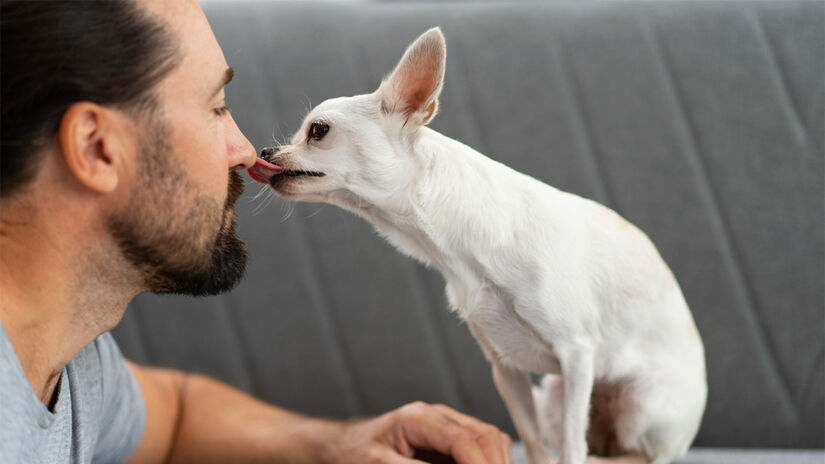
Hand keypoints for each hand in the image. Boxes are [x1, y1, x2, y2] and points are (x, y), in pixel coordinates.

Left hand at [327, 401, 511, 463]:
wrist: (346, 448)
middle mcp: (437, 415)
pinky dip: (488, 459)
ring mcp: (446, 424)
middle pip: (485, 435)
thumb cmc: (356, 456)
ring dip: (496, 460)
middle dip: (494, 463)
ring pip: (489, 438)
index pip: (464, 440)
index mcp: (418, 418)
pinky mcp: (450, 437)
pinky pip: (482, 445)